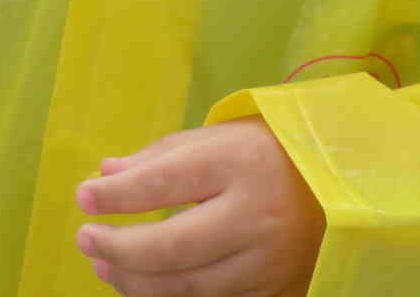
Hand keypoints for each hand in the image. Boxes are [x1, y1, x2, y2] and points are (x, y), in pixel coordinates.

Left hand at [74, 120, 323, 295]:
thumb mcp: (212, 139)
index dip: (118, 195)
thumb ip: (156, 158)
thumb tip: (104, 175)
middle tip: (85, 239)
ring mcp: (268, 262)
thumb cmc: (263, 154)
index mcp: (237, 165)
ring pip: (190, 287)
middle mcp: (255, 217)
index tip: (83, 197)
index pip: (164, 182)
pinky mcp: (276, 291)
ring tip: (104, 268)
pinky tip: (142, 288)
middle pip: (174, 247)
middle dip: (120, 248)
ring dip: (137, 283)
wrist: (336, 185)